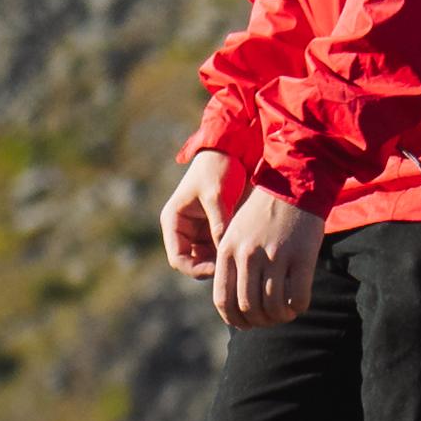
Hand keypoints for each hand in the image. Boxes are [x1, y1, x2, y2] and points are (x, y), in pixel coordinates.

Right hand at [158, 148, 233, 289]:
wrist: (231, 151)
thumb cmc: (217, 168)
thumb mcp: (215, 195)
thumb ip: (218, 225)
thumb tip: (223, 255)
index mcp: (173, 221)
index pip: (178, 259)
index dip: (196, 269)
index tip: (219, 268)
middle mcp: (183, 229)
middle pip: (193, 263)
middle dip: (211, 268)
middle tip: (235, 268)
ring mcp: (200, 231)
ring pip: (208, 259)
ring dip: (222, 262)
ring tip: (243, 260)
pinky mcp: (215, 229)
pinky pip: (221, 249)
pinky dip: (231, 254)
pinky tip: (247, 251)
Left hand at [212, 188, 327, 332]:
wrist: (293, 185)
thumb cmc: (263, 213)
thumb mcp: (236, 233)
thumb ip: (232, 263)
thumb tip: (234, 303)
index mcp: (227, 250)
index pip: (222, 299)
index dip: (234, 319)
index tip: (245, 324)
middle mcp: (248, 255)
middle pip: (247, 307)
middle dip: (258, 322)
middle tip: (268, 320)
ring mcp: (275, 256)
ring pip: (272, 306)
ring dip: (278, 317)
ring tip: (284, 314)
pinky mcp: (301, 257)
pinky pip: (298, 297)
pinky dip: (297, 308)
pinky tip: (298, 305)